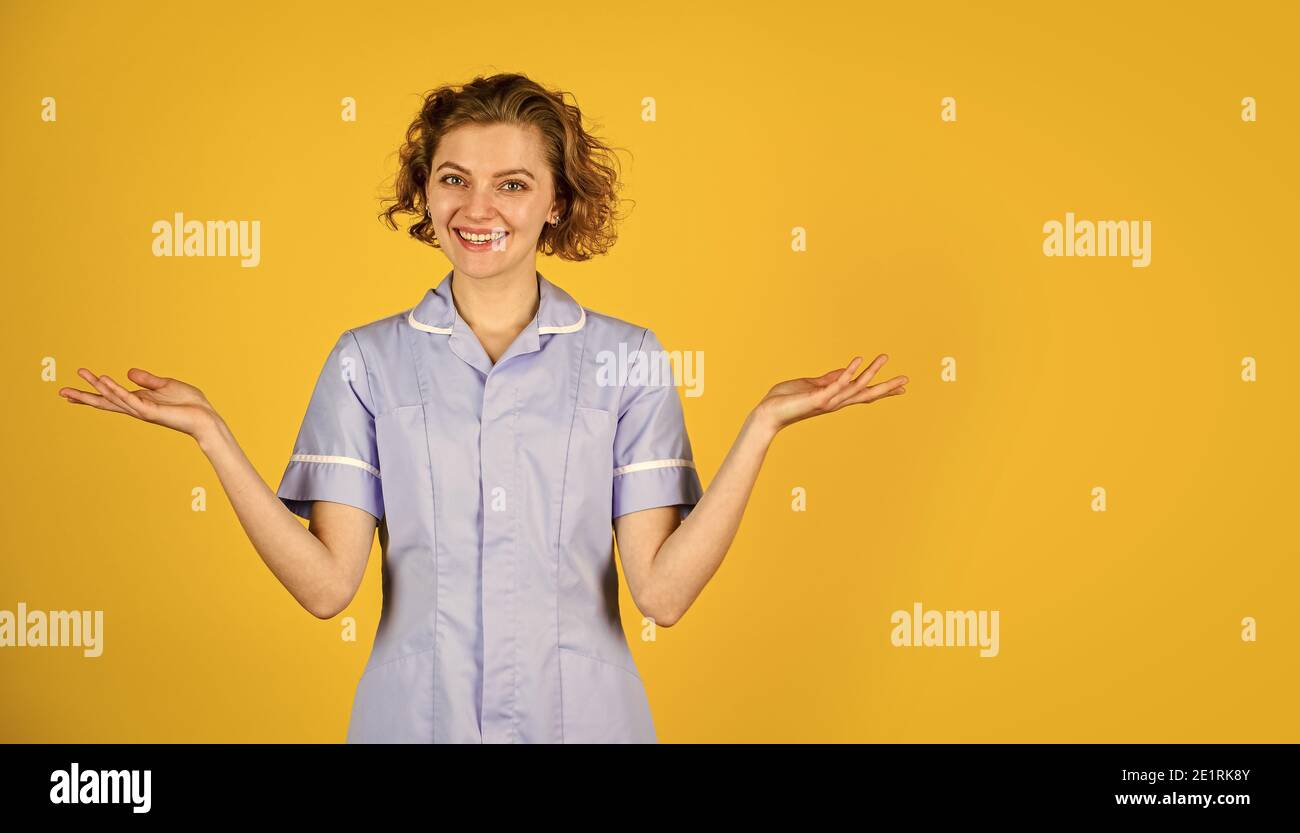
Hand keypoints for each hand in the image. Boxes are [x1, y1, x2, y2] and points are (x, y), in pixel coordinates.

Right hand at [58, 367, 220, 439]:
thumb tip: (128, 372)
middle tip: (61, 392)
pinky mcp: (150, 411)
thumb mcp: (166, 385)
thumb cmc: (189, 403)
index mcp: (139, 401)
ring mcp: (141, 410)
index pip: (110, 397)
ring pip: (114, 397)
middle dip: (84, 396)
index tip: (72, 392)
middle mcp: (136, 407)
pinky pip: (129, 398)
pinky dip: (116, 390)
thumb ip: (147, 379)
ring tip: (82, 375)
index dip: (92, 393)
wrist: (205, 416)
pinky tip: (104, 381)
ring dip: (97, 386)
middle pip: (105, 401)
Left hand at [755, 354, 906, 432]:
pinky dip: (848, 372)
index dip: (882, 390)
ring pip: (855, 387)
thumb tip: (844, 371)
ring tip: (884, 358)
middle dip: (886, 386)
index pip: (863, 393)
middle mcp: (835, 402)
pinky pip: (836, 384)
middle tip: (907, 379)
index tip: (902, 388)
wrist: (768, 413)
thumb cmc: (787, 400)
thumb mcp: (812, 386)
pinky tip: (858, 360)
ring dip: (871, 372)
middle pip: (866, 394)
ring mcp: (828, 401)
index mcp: (835, 399)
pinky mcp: (817, 398)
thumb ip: (828, 379)